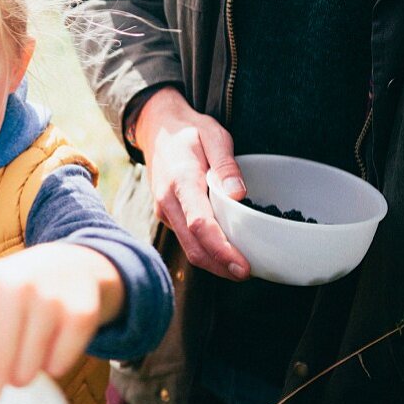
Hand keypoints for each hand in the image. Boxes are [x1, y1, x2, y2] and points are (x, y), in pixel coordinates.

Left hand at [0, 243, 123, 403]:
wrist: (71, 265)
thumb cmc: (12, 293)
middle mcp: (14, 283)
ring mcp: (51, 297)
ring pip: (27, 372)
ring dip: (22, 375)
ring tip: (25, 351)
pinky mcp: (81, 313)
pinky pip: (58, 368)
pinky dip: (53, 366)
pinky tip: (53, 343)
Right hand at [134, 87, 249, 279]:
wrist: (156, 129)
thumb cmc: (188, 131)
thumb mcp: (213, 134)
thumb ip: (226, 164)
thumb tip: (238, 194)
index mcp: (181, 181)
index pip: (200, 224)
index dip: (222, 250)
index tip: (243, 266)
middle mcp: (168, 201)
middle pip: (193, 246)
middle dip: (220, 266)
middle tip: (247, 274)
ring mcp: (164, 211)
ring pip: (188, 247)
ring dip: (213, 263)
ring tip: (240, 268)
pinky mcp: (167, 215)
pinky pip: (186, 240)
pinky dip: (205, 251)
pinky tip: (225, 252)